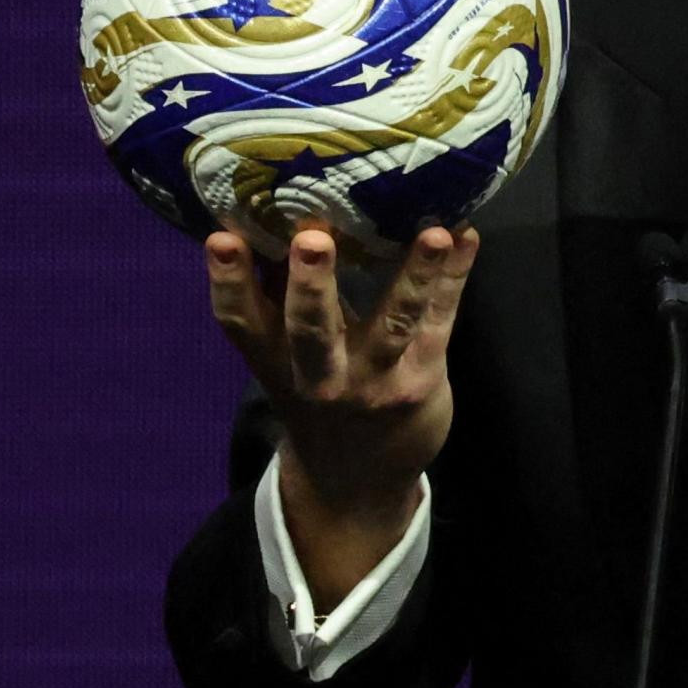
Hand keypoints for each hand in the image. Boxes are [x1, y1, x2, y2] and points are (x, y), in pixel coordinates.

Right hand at [205, 220, 477, 608]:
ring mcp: (375, 379)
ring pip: (393, 324)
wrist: (357, 479)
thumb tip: (269, 209)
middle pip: (312, 330)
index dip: (229, 280)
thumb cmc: (316, 389)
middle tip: (311, 239)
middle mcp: (320, 374)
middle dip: (311, 286)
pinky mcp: (422, 379)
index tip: (221, 237)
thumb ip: (274, 293)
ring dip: (413, 275)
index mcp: (274, 359)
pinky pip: (439, 320)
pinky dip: (453, 277)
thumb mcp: (281, 357)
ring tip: (433, 233)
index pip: (241, 320)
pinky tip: (466, 236)